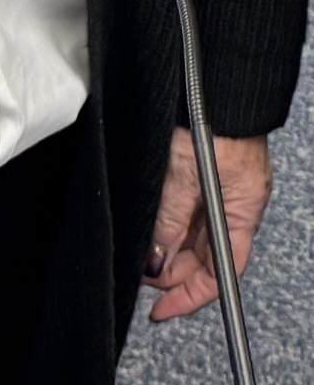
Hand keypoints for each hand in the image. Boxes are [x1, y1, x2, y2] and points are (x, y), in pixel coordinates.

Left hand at [143, 128, 270, 323]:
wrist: (217, 74)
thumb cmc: (213, 115)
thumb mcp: (187, 174)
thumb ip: (172, 219)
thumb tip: (157, 261)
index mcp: (244, 210)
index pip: (221, 272)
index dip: (191, 296)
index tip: (162, 310)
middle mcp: (233, 201)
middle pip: (202, 254)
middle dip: (171, 270)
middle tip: (140, 275)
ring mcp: (217, 184)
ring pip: (190, 231)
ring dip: (165, 246)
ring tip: (140, 251)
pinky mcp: (201, 165)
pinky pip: (184, 205)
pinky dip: (166, 220)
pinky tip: (149, 222)